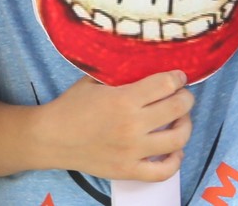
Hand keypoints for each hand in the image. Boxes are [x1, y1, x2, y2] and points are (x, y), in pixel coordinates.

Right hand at [33, 71, 192, 181]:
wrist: (52, 138)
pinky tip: (174, 150)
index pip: (165, 85)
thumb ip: (119, 74)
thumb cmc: (71, 106)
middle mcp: (132, 126)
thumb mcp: (92, 81)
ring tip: (180, 120)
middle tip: (182, 95)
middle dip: (185, 98)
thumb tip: (145, 65)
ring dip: (185, 126)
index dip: (177, 78)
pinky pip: (164, 171)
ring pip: (177, 139)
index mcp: (123, 100)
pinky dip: (176, 160)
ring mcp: (132, 151)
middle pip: (177, 109)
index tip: (178, 76)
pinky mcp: (129, 170)